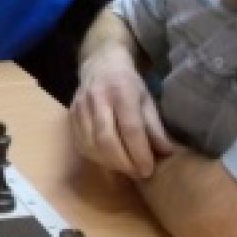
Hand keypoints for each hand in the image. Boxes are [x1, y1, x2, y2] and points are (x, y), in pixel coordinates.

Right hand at [70, 47, 178, 179]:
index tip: (148, 169)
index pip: (130, 128)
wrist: (100, 64)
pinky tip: (108, 160)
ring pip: (91, 144)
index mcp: (121, 91)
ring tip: (125, 168)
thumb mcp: (147, 99)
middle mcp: (97, 98)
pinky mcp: (70, 115)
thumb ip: (154, 126)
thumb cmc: (127, 83)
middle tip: (138, 173)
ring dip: (109, 163)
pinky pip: (80, 144)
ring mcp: (80, 107)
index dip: (139, 152)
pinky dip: (95, 157)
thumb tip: (166, 153)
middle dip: (123, 162)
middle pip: (106, 139)